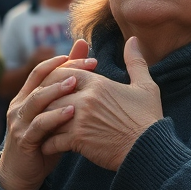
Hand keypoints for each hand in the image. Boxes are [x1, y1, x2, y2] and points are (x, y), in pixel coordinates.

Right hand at [0, 42, 96, 189]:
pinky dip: (55, 116)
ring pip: (37, 99)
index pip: (43, 70)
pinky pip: (39, 124)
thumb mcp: (54, 116)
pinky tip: (72, 111)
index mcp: (26, 96)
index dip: (64, 60)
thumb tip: (83, 74)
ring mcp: (19, 122)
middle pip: (42, 80)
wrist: (21, 175)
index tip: (88, 55)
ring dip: (57, 89)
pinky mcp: (23, 139)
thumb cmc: (42, 142)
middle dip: (66, 70)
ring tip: (77, 82)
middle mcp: (19, 105)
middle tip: (90, 64)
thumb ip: (65, 97)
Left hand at [39, 37, 163, 170]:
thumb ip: (135, 61)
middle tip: (41, 108)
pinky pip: (53, 140)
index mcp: (98, 84)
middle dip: (45, 101)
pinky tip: (48, 147)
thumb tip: (133, 40)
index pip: (66, 72)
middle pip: (52, 93)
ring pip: (48, 116)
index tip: (55, 87)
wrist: (149, 149)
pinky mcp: (78, 140)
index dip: (57, 77)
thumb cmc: (148, 119)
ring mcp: (80, 119)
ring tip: (41, 127)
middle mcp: (86, 99)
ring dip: (44, 122)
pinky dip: (48, 144)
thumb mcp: (146, 86)